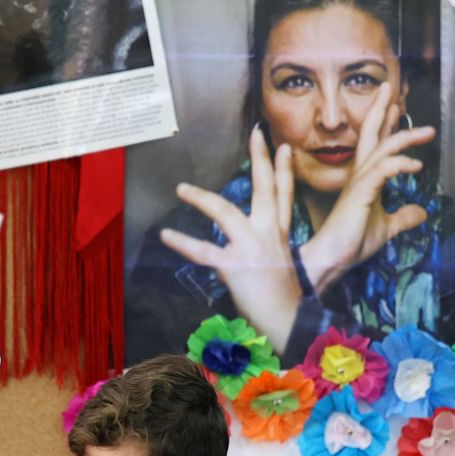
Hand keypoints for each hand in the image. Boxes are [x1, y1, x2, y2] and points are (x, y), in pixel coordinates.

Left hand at [159, 125, 301, 350]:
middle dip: (261, 159)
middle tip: (257, 134)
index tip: (283, 146)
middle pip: (266, 189)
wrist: (287, 322)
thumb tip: (255, 248)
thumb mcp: (284, 268)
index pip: (285, 195)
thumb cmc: (285, 302)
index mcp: (280, 235)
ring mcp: (251, 248)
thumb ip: (269, 251)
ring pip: (225, 212)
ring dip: (201, 198)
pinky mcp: (234, 266)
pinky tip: (167, 235)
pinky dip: (183, 243)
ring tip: (181, 188)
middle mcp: (268, 235)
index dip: (284, 168)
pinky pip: (203, 251)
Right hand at [299, 82, 435, 293]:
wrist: (333, 259)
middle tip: (393, 90)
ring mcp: (359, 182)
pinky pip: (382, 171)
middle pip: (372, 135)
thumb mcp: (387, 227)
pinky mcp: (360, 193)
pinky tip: (415, 166)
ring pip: (382, 149)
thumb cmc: (352, 242)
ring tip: (427, 131)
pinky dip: (400, 165)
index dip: (384, 125)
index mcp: (363, 180)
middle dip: (383, 111)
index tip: (394, 107)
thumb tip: (422, 212)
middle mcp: (359, 175)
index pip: (374, 145)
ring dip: (404, 137)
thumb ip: (402, 216)